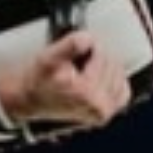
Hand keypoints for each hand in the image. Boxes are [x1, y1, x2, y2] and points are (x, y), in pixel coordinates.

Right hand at [2, 30, 131, 127]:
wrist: (30, 99)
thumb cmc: (38, 82)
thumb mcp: (49, 57)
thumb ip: (70, 44)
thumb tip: (88, 39)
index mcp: (88, 95)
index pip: (103, 55)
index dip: (89, 46)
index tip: (77, 49)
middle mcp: (100, 108)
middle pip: (113, 64)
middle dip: (96, 57)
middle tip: (77, 61)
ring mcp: (104, 113)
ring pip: (119, 74)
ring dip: (103, 67)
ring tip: (83, 70)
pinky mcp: (106, 114)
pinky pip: (122, 89)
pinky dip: (112, 80)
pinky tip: (95, 78)